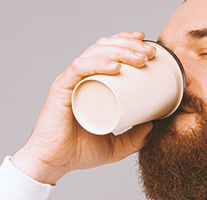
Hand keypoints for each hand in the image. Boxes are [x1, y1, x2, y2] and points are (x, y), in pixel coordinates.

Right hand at [10, 31, 156, 184]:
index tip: (148, 45)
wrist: (53, 165)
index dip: (126, 42)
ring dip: (120, 51)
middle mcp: (78, 77)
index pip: (107, 51)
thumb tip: (154, 124)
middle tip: (151, 53)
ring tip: (141, 59)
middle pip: (104, 48)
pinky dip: (97, 64)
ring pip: (94, 54)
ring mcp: (69, 82)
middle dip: (130, 44)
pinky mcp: (61, 90)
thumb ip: (134, 138)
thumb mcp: (115, 146)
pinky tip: (115, 66)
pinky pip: (79, 69)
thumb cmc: (78, 152)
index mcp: (89, 82)